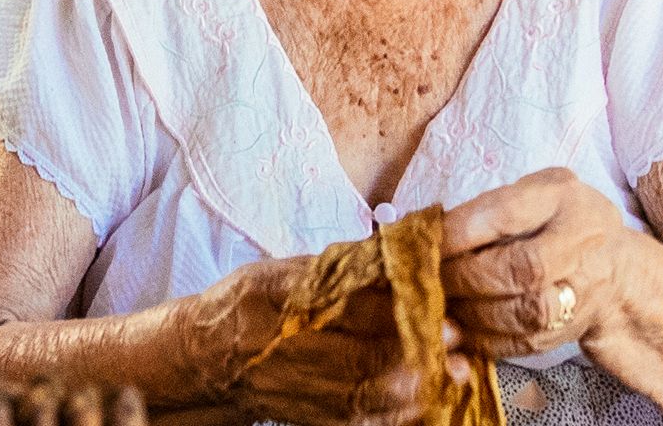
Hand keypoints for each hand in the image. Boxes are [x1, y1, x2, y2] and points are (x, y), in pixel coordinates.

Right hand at [171, 257, 472, 425]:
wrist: (206, 361)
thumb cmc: (246, 305)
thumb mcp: (280, 271)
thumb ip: (336, 268)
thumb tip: (392, 254)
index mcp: (280, 300)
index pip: (345, 304)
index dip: (392, 307)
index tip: (433, 301)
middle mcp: (287, 347)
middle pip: (358, 357)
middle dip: (413, 350)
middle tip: (455, 338)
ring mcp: (297, 388)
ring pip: (363, 396)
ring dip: (414, 386)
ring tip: (454, 371)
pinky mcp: (309, 416)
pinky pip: (357, 421)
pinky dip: (395, 415)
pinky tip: (428, 401)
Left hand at [440, 167, 636, 359]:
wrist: (614, 267)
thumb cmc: (556, 221)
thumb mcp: (532, 194)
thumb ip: (488, 210)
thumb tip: (426, 239)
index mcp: (563, 197)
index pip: (507, 214)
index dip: (460, 233)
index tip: (426, 243)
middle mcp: (581, 242)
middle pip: (522, 268)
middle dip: (465, 278)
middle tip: (430, 280)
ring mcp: (583, 289)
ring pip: (525, 312)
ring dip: (472, 314)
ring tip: (440, 306)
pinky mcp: (572, 329)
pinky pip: (524, 343)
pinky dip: (484, 341)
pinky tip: (459, 333)